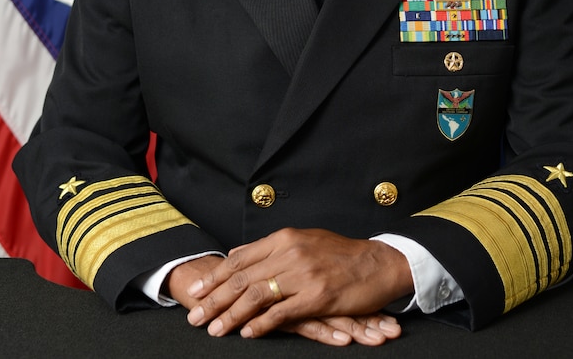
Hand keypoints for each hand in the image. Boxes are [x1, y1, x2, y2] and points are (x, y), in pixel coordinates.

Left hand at [176, 228, 412, 342]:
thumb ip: (270, 248)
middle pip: (243, 278)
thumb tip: (237, 253)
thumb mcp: (303, 240)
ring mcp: (303, 274)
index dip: (216, 276)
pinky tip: (247, 334)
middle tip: (195, 316)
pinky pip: (282, 313)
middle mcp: (290, 252)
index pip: (240, 258)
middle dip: (215, 298)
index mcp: (284, 238)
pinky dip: (261, 325)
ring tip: (214, 329)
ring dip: (231, 315)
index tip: (197, 291)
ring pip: (257, 296)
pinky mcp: (317, 296)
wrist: (377, 262)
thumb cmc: (340, 254)